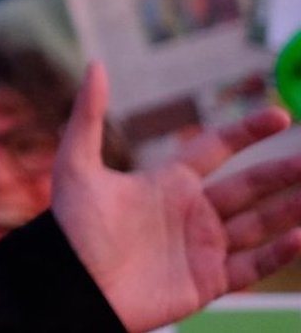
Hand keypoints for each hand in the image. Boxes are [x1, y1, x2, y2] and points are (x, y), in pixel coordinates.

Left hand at [54, 62, 300, 331]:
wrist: (74, 286)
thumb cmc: (73, 226)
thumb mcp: (77, 165)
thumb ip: (89, 116)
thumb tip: (95, 64)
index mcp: (168, 181)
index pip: (218, 148)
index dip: (248, 131)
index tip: (280, 115)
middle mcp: (192, 211)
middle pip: (248, 187)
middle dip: (280, 173)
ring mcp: (203, 247)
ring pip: (258, 225)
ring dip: (288, 210)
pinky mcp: (208, 282)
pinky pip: (253, 266)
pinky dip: (277, 254)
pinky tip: (298, 238)